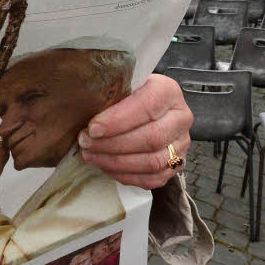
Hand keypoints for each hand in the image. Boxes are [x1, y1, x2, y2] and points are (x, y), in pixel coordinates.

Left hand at [78, 74, 192, 189]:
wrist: (145, 108)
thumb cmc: (128, 95)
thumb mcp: (121, 85)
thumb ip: (110, 94)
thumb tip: (84, 110)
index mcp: (168, 91)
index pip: (147, 106)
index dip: (119, 120)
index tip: (93, 129)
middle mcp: (181, 117)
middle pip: (151, 137)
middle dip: (113, 144)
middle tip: (86, 144)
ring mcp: (181, 143)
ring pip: (153, 161)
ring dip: (117, 162)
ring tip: (91, 156)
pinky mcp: (176, 164)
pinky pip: (153, 178)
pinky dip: (126, 176)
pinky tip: (106, 167)